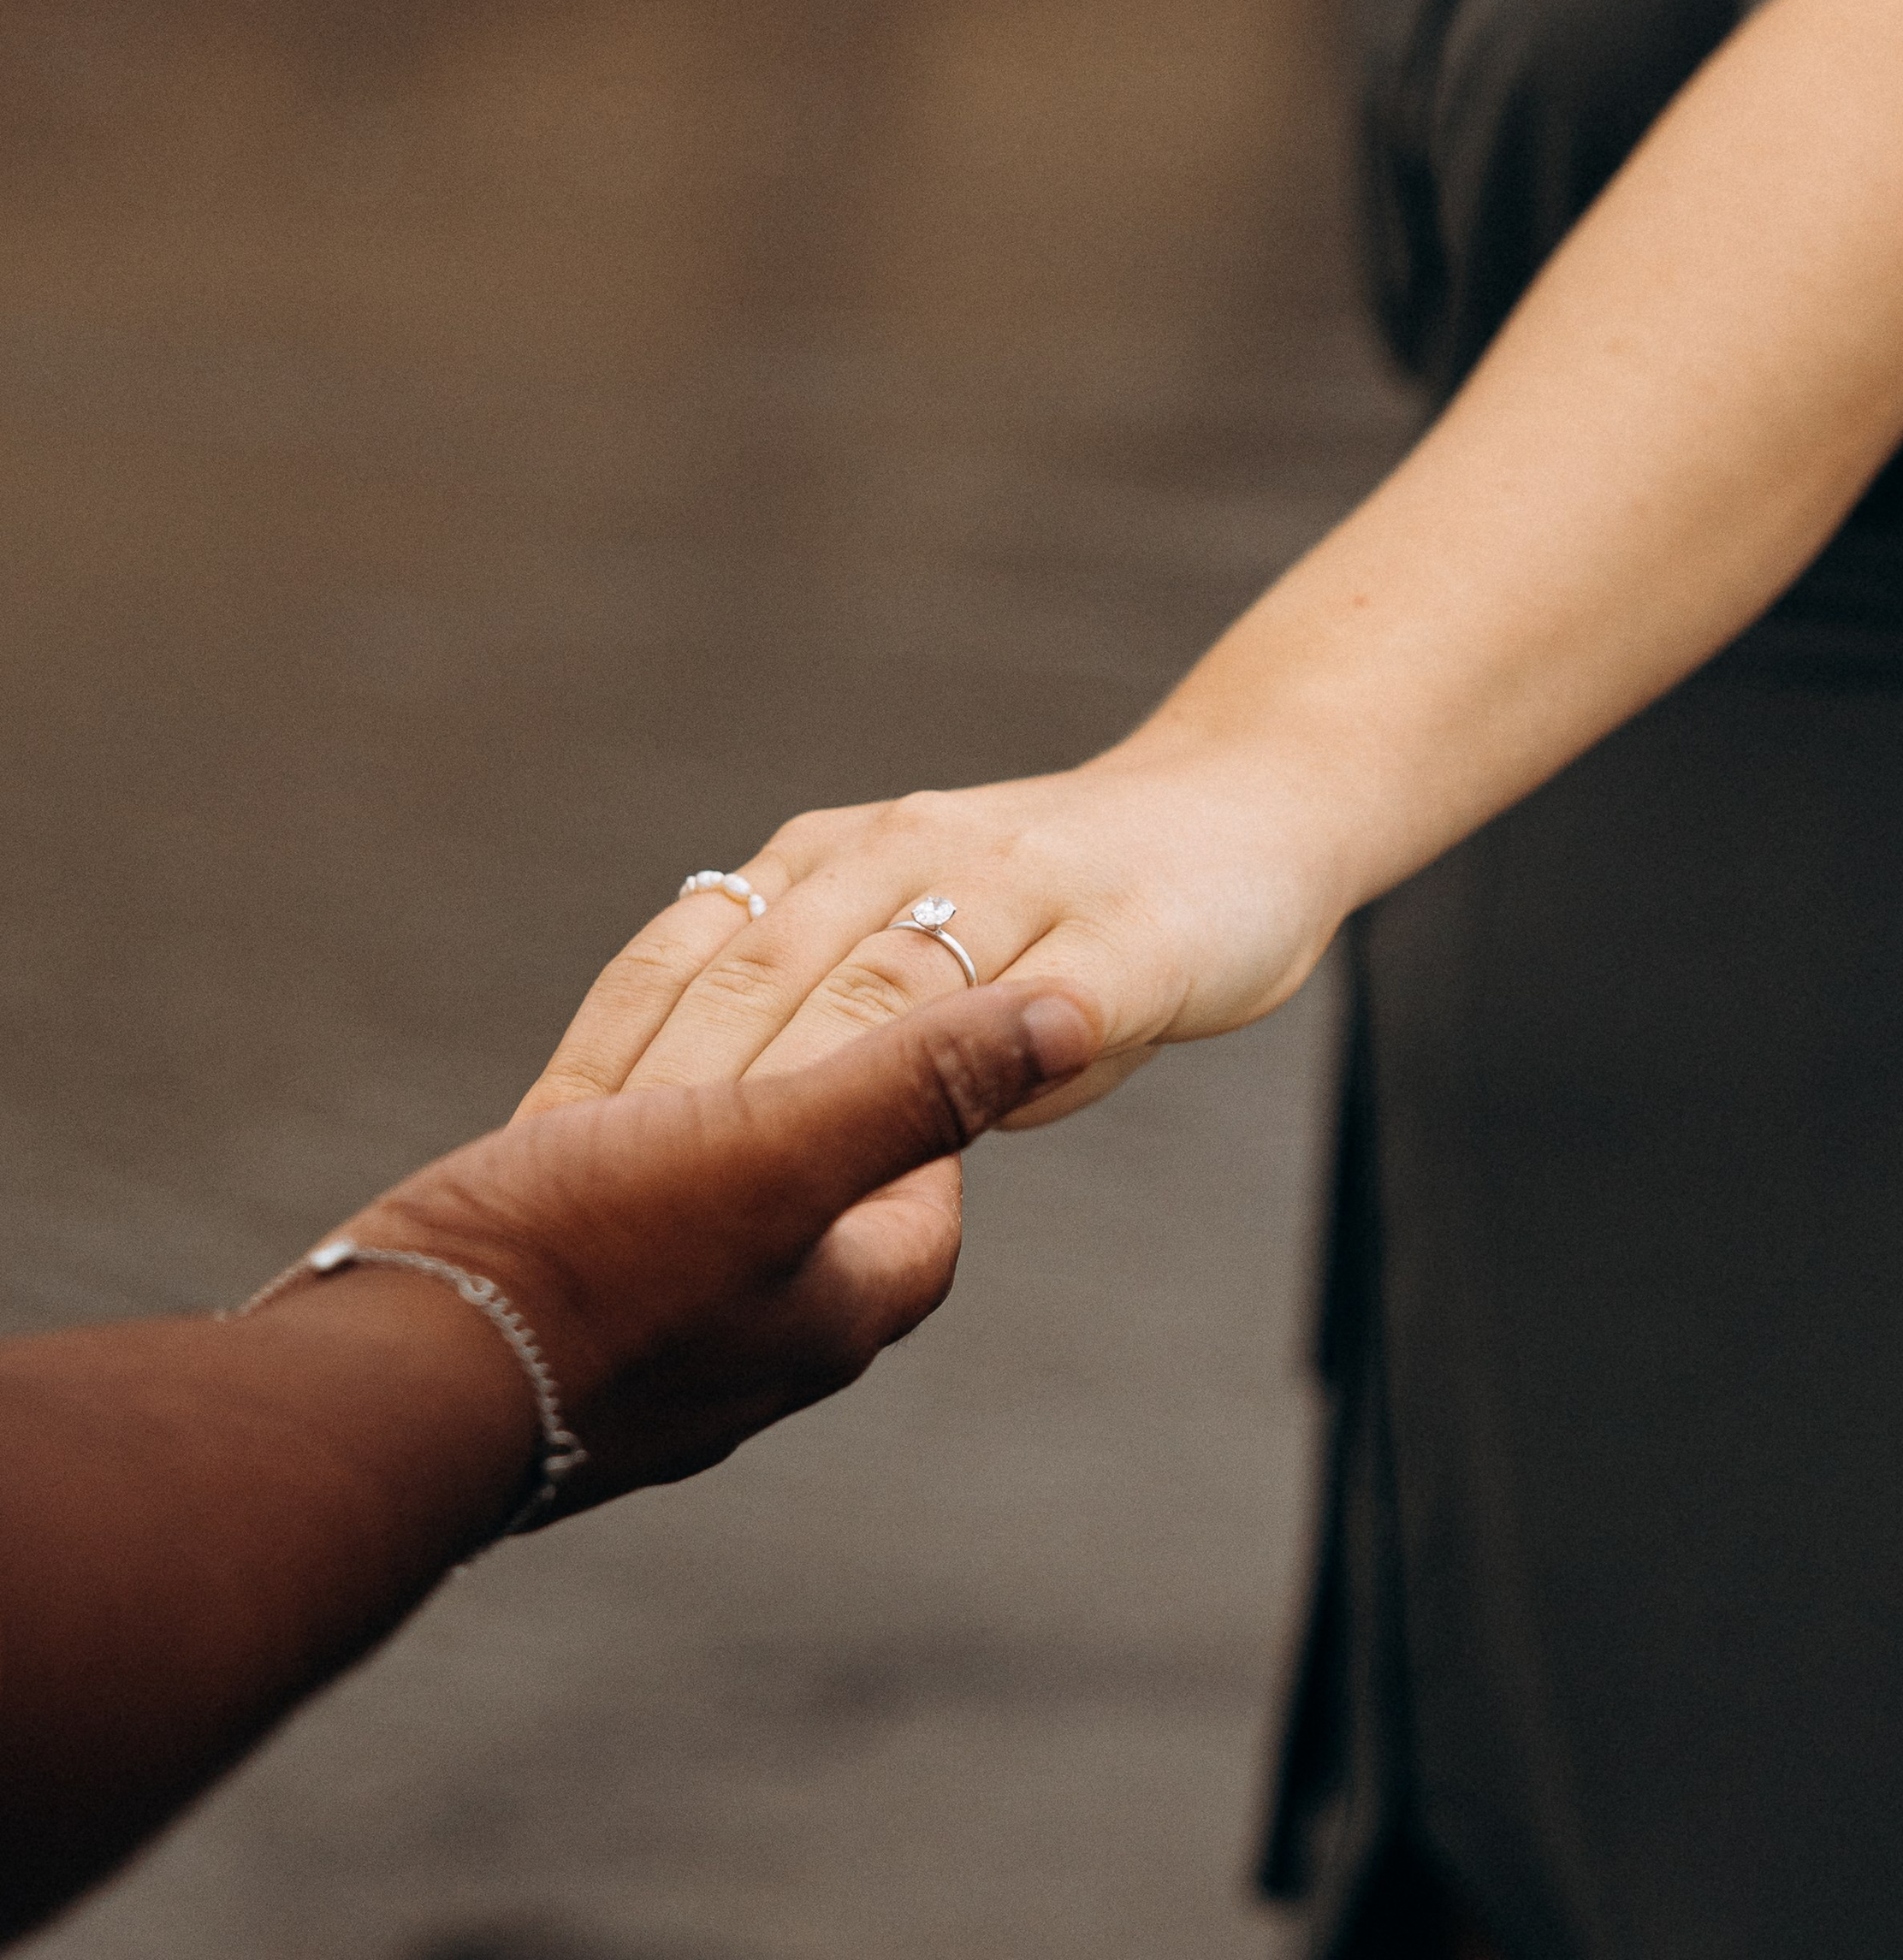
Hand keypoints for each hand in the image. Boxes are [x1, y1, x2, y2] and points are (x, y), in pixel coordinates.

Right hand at [341, 983, 1093, 1505]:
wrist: (390, 1385)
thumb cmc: (592, 1266)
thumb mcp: (779, 1150)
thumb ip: (920, 1082)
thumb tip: (1076, 1013)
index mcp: (830, 1313)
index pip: (929, 1208)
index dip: (932, 1116)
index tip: (907, 1035)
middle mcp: (749, 1353)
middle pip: (819, 1217)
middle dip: (811, 1119)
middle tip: (791, 1026)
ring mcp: (643, 1360)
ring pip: (703, 1228)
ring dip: (700, 1140)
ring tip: (682, 1060)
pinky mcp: (547, 1339)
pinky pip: (608, 1240)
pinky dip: (609, 1164)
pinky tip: (576, 1119)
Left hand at [518, 735, 1347, 1132]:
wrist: (1247, 815)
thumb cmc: (1067, 916)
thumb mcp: (924, 960)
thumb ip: (829, 1039)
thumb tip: (716, 1162)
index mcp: (829, 862)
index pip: (687, 958)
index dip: (607, 1062)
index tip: (532, 1166)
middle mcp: (902, 851)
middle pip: (762, 982)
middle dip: (665, 1101)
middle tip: (584, 1210)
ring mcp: (1017, 885)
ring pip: (884, 992)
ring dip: (794, 1098)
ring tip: (717, 1197)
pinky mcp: (1129, 936)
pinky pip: (1047, 1004)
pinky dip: (986, 1063)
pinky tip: (942, 1141)